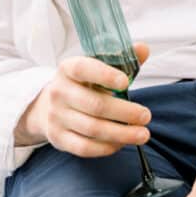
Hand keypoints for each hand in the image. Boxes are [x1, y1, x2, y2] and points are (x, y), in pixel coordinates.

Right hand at [16, 44, 150, 157]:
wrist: (50, 106)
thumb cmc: (83, 85)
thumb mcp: (97, 67)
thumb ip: (121, 58)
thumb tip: (143, 49)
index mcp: (68, 68)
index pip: (83, 69)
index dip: (104, 75)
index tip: (125, 82)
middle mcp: (59, 91)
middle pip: (94, 105)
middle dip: (124, 112)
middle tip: (146, 116)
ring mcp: (57, 116)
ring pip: (92, 129)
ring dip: (121, 134)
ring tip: (142, 134)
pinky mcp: (58, 138)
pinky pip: (84, 147)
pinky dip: (106, 147)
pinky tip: (122, 143)